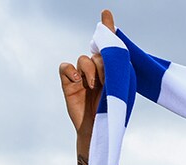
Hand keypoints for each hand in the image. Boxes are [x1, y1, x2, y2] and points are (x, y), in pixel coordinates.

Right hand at [58, 10, 115, 138]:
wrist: (99, 129)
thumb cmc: (112, 111)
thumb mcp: (120, 88)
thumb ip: (117, 69)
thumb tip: (113, 52)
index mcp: (111, 70)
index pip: (109, 44)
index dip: (107, 27)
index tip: (107, 14)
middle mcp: (96, 70)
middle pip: (98, 53)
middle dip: (104, 64)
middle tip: (107, 80)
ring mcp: (81, 76)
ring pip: (83, 59)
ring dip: (90, 70)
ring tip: (94, 86)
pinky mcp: (69, 83)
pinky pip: (66, 67)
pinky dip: (71, 72)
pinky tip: (78, 83)